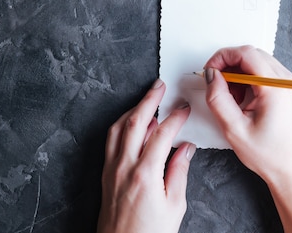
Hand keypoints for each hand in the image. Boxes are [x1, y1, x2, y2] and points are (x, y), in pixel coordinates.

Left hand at [97, 79, 195, 232]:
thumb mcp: (174, 206)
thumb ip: (179, 173)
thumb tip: (185, 149)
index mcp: (145, 175)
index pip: (161, 135)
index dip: (174, 117)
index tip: (184, 108)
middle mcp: (125, 168)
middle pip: (135, 122)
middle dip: (149, 100)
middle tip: (160, 85)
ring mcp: (112, 170)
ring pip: (118, 128)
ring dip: (133, 109)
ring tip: (147, 99)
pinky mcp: (106, 175)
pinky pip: (111, 140)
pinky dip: (122, 125)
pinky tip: (131, 123)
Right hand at [203, 45, 291, 183]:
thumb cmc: (269, 155)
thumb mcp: (234, 129)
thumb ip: (218, 98)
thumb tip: (210, 75)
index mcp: (276, 88)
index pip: (246, 53)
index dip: (222, 57)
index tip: (209, 71)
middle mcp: (287, 81)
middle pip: (252, 54)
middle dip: (229, 64)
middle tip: (216, 83)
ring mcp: (291, 84)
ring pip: (258, 62)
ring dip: (238, 73)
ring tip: (230, 98)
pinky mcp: (289, 90)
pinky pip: (265, 72)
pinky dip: (249, 79)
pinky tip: (242, 99)